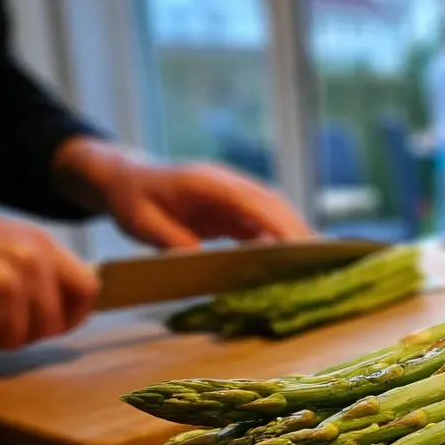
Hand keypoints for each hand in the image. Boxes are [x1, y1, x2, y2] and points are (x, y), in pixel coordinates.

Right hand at [0, 218, 98, 348]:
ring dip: (6, 339)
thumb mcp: (10, 245)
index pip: (88, 288)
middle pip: (54, 320)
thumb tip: (77, 315)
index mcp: (42, 243)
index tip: (55, 327)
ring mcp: (8, 272)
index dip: (76, 316)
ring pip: (24, 333)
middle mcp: (32, 255)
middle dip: (33, 335)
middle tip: (10, 333)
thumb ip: (44, 274)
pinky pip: (3, 332)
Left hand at [52, 138, 313, 248]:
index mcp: (206, 181)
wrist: (126, 178)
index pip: (252, 201)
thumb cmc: (131, 198)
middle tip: (319, 261)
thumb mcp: (140, 223)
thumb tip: (202, 260)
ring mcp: (234, 195)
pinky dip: (279, 241)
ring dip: (294, 236)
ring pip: (274, 213)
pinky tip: (288, 264)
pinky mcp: (235, 208)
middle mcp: (227, 184)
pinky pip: (263, 224)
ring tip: (313, 266)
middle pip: (273, 204)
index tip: (298, 248)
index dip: (278, 224)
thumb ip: (171, 240)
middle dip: (298, 231)